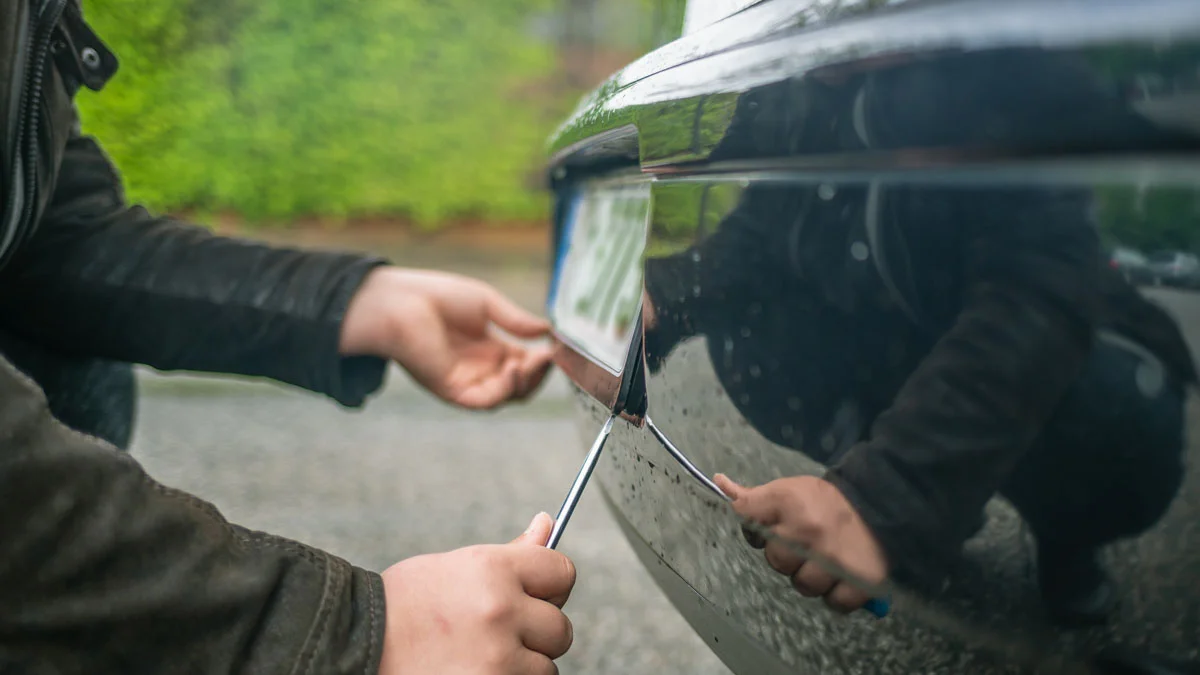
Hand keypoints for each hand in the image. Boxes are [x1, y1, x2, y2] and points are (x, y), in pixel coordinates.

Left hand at [341, 268, 553, 408]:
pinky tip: (512, 369)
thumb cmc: (438, 297)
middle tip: (550, 357)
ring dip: (527, 382)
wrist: (401, 303)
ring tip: (534, 362)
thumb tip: (547, 331)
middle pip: (521, 385)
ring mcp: (467, 381)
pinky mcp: (453, 390)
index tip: (557, 347)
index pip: (525, 364)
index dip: (543, 359)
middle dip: (539, 374)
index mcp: (489, 349)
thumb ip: (516, 321)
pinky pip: (486, 402)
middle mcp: (480, 369)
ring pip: (508, 396)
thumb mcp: (487, 304)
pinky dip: (505, 390)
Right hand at [378, 513, 575, 674]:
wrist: (357, 643)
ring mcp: (497, 658)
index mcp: (494, 570)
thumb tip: (548, 524)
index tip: (535, 595)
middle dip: (536, 632)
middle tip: (497, 632)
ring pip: (545, 667)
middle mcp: (501, 611)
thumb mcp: (455, 566)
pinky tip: (473, 669)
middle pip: (560, 628)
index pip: (563, 573)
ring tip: (478, 654)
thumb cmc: (406, 603)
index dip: (550, 586)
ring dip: (521, 664)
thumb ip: (510, 555)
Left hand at [714, 474, 887, 613]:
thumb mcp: (789, 489)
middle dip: (788, 555)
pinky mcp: (859, 582)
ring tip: (825, 560)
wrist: (881, 503)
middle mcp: (808, 533)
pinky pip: (834, 603)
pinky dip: (837, 595)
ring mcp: (834, 560)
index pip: (747, 518)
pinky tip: (841, 577)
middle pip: (776, 561)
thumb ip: (754, 496)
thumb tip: (719, 481)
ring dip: (812, 577)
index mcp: (788, 503)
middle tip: (807, 544)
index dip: (757, 529)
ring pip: (803, 585)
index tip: (773, 526)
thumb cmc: (826, 500)